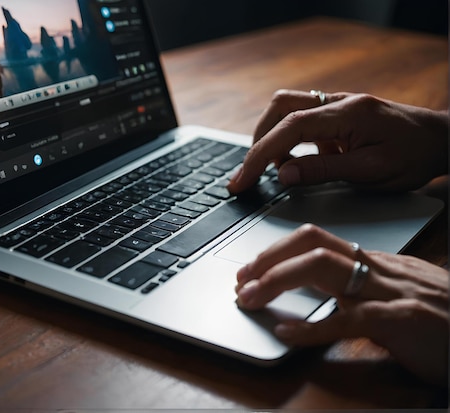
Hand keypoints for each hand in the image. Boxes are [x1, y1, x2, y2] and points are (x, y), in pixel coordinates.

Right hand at [227, 90, 448, 193]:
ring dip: (272, 136)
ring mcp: (339, 104)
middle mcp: (340, 102)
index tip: (242, 179)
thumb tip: (283, 175)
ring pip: (287, 108)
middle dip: (259, 141)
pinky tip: (298, 161)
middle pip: (280, 107)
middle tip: (250, 174)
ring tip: (274, 169)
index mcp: (348, 114)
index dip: (259, 155)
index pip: (289, 129)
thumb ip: (323, 171)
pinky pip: (303, 118)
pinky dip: (290, 139)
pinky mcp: (339, 112)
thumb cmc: (414, 156)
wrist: (441, 140)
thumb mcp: (371, 172)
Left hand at [234, 224, 448, 385]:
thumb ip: (361, 288)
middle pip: (312, 245)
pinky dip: (313, 326)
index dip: (277, 250)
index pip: (317, 240)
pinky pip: (349, 318)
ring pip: (322, 268)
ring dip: (277, 281)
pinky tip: (288, 333)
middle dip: (269, 258)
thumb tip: (321, 291)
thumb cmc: (443, 318)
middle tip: (241, 280)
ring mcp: (388, 291)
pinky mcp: (401, 321)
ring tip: (250, 298)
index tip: (252, 267)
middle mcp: (377, 269)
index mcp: (374, 262)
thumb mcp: (396, 294)